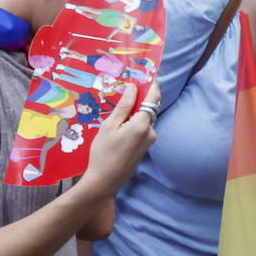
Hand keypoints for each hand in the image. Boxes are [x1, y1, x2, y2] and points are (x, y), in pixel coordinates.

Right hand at [77, 81, 158, 201]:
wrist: (105, 181)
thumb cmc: (103, 153)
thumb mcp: (109, 126)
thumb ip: (124, 106)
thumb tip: (133, 87)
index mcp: (142, 125)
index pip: (153, 98)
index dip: (151, 85)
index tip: (147, 74)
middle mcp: (151, 132)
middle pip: (150, 108)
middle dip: (142, 97)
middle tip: (129, 87)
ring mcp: (150, 140)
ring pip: (145, 118)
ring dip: (136, 110)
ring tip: (120, 106)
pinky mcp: (146, 147)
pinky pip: (143, 128)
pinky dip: (135, 121)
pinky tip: (121, 123)